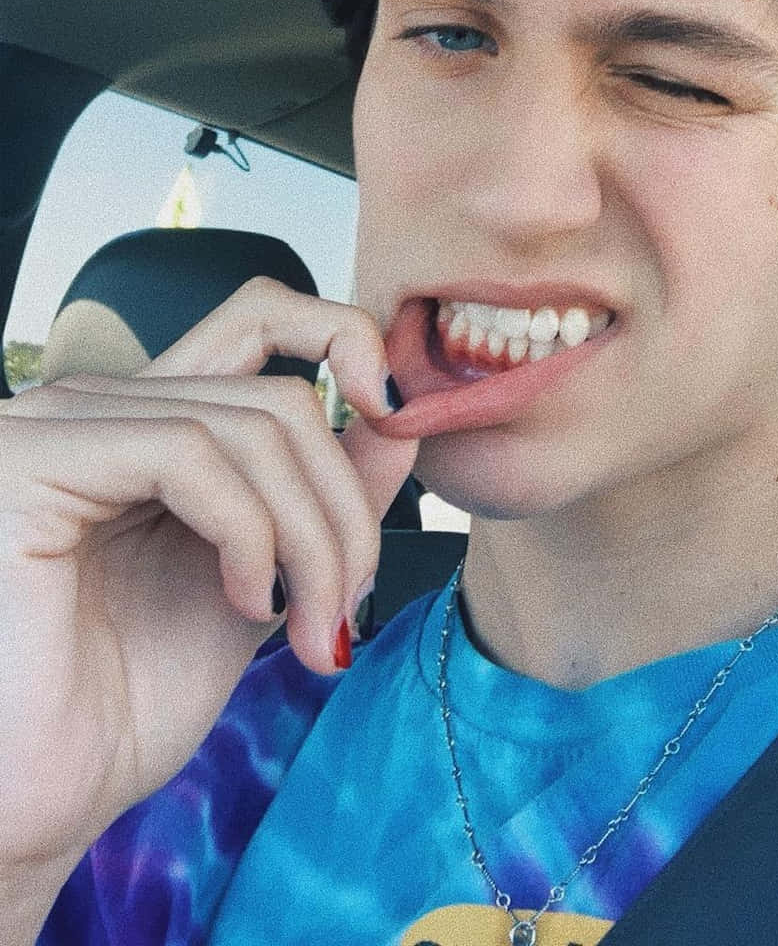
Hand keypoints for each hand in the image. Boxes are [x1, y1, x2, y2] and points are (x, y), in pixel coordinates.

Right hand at [0, 280, 417, 874]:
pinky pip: (187, 453)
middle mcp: (94, 404)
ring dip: (312, 537)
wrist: (41, 804)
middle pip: (279, 393)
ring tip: (307, 627)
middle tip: (347, 608)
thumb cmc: (123, 708)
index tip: (395, 417)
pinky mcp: (32, 463)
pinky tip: (244, 604)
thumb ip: (318, 498)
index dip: (343, 337)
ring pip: (251, 425)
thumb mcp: (261, 583)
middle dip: (343, 507)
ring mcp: (57, 424)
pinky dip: (249, 532)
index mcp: (141, 420)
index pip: (258, 314)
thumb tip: (399, 418)